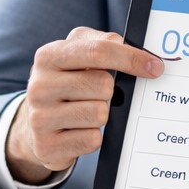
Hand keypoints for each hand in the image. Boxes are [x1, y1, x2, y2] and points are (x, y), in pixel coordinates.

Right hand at [6, 27, 163, 184]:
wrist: (34, 126)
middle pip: (103, 85)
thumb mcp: (76, 55)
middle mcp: (39, 85)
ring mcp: (39, 117)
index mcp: (48, 56)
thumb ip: (104, 43)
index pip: (98, 51)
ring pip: (99, 114)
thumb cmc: (65, 83)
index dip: (131, 58)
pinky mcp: (47, 145)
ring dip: (102, 115)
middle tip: (96, 93)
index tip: (155, 67)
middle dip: (110, 91)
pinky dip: (92, 136)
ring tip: (84, 112)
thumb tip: (137, 52)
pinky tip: (78, 131)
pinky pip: (92, 140)